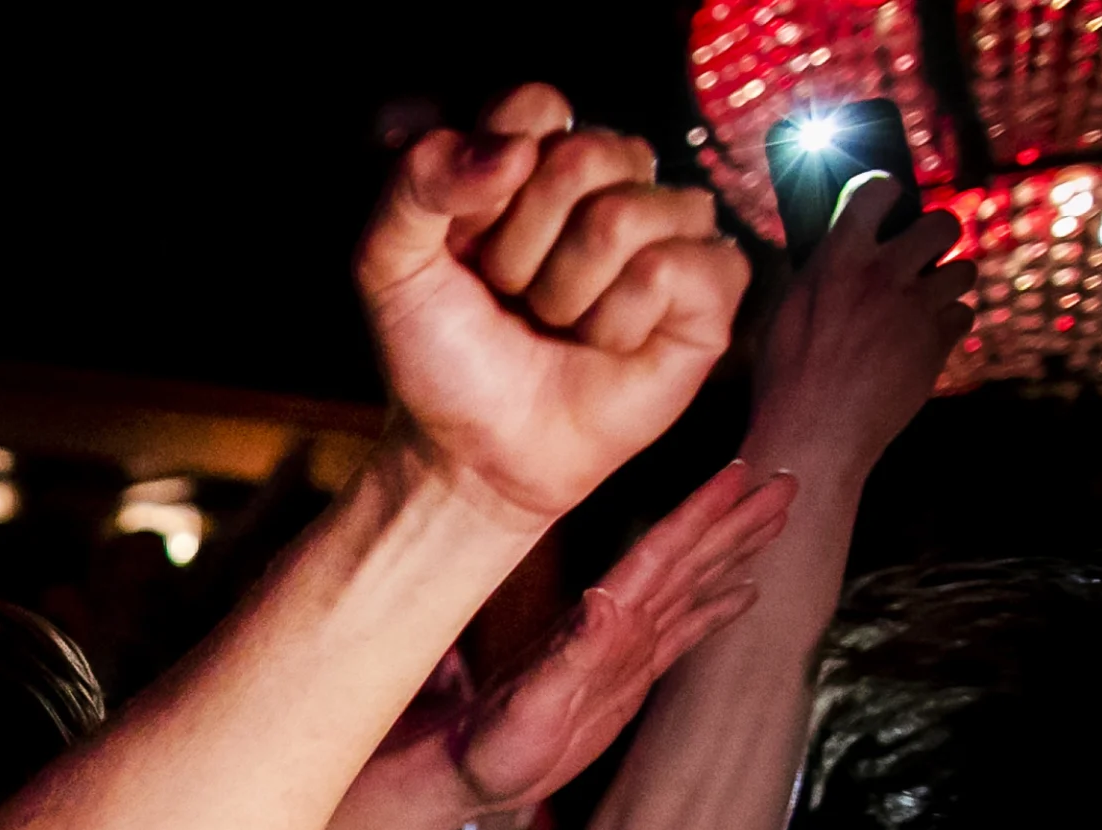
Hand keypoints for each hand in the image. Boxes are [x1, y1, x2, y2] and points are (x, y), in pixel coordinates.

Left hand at [357, 87, 748, 526]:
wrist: (473, 450)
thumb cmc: (442, 356)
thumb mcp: (389, 264)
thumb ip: (416, 184)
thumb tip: (513, 151)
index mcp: (540, 155)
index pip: (533, 106)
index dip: (488, 187)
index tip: (467, 248)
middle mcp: (614, 179)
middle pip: (583, 157)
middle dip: (524, 248)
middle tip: (514, 299)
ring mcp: (671, 227)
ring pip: (625, 214)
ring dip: (567, 293)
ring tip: (557, 325)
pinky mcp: (712, 285)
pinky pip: (673, 268)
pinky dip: (619, 321)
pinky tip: (608, 346)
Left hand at [434, 458, 792, 811]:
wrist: (466, 771)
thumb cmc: (488, 743)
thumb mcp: (530, 703)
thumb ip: (569, 654)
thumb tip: (605, 600)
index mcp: (598, 620)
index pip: (658, 555)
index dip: (699, 515)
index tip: (741, 474)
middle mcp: (615, 622)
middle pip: (686, 558)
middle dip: (735, 521)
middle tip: (787, 483)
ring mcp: (623, 645)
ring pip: (691, 584)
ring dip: (733, 550)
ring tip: (775, 518)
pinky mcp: (627, 675)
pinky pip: (682, 632)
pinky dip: (716, 608)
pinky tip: (746, 591)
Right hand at [750, 174, 972, 472]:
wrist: (812, 437)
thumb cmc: (787, 381)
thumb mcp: (785, 316)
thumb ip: (820, 275)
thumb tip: (841, 248)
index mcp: (836, 261)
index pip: (876, 191)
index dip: (885, 193)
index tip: (886, 202)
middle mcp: (882, 276)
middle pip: (943, 222)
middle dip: (938, 236)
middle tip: (923, 256)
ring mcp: (915, 309)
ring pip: (964, 269)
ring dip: (947, 283)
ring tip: (923, 305)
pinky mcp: (938, 343)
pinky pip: (963, 316)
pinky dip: (946, 328)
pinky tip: (921, 343)